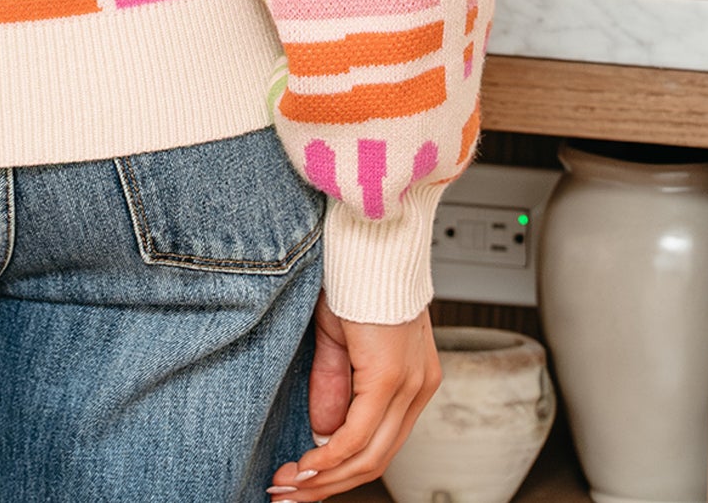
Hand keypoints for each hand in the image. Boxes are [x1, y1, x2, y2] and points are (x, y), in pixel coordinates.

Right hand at [270, 290, 440, 498]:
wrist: (370, 232)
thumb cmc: (356, 270)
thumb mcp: (341, 334)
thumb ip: (336, 382)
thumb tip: (324, 432)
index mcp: (412, 377)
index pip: (380, 441)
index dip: (340, 469)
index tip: (304, 479)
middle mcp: (418, 386)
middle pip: (376, 458)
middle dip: (328, 484)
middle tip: (289, 494)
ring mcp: (409, 384)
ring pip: (369, 455)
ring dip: (324, 478)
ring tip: (289, 486)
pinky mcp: (391, 377)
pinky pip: (359, 434)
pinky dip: (330, 458)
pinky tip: (306, 467)